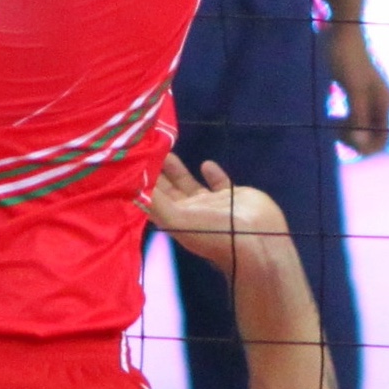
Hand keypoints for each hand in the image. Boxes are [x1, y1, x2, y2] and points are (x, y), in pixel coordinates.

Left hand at [144, 154, 296, 282]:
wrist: (256, 240)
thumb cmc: (213, 233)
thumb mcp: (177, 219)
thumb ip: (155, 201)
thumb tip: (132, 184)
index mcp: (174, 218)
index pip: (152, 196)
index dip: (142, 179)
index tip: (132, 158)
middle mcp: (190, 211)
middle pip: (167, 189)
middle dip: (156, 171)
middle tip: (145, 148)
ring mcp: (212, 204)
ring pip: (189, 183)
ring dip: (177, 169)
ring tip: (167, 151)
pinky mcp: (232, 196)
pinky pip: (219, 182)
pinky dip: (212, 173)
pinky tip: (206, 163)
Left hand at [324, 20, 388, 156]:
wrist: (342, 30)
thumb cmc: (345, 57)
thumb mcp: (352, 88)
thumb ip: (358, 115)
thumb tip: (361, 143)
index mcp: (384, 103)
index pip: (381, 141)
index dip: (363, 147)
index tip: (341, 135)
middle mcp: (382, 104)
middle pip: (373, 138)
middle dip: (354, 140)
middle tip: (333, 128)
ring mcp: (371, 100)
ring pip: (363, 130)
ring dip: (348, 133)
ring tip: (331, 123)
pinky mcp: (359, 95)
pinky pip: (356, 120)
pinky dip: (344, 124)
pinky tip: (331, 116)